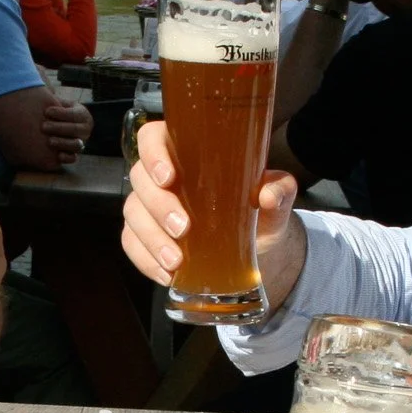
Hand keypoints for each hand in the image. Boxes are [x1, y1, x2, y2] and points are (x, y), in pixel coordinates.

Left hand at [43, 100, 91, 162]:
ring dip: (62, 143)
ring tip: (49, 141)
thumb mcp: (58, 102)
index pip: (74, 114)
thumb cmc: (55, 112)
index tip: (46, 111)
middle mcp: (85, 130)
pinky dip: (66, 157)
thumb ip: (53, 97)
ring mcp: (81, 143)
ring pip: (76, 145)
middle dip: (59, 128)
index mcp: (83, 115)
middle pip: (75, 130)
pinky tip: (57, 155)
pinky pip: (74, 158)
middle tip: (43, 126)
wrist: (56, 126)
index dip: (61, 113)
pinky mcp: (74, 155)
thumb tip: (44, 86)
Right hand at [118, 118, 297, 287]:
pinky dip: (146, 261)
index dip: (153, 153)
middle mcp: (162, 176)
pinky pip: (132, 244)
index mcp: (187, 151)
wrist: (256, 248)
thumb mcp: (277, 198)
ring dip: (151, 238)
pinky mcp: (145, 236)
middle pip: (140, 178)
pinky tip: (167, 274)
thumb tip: (267, 195)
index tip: (168, 176)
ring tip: (176, 261)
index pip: (153, 138)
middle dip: (157, 205)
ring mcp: (150, 207)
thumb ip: (279, 190)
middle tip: (182, 227)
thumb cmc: (259, 211)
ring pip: (133, 214)